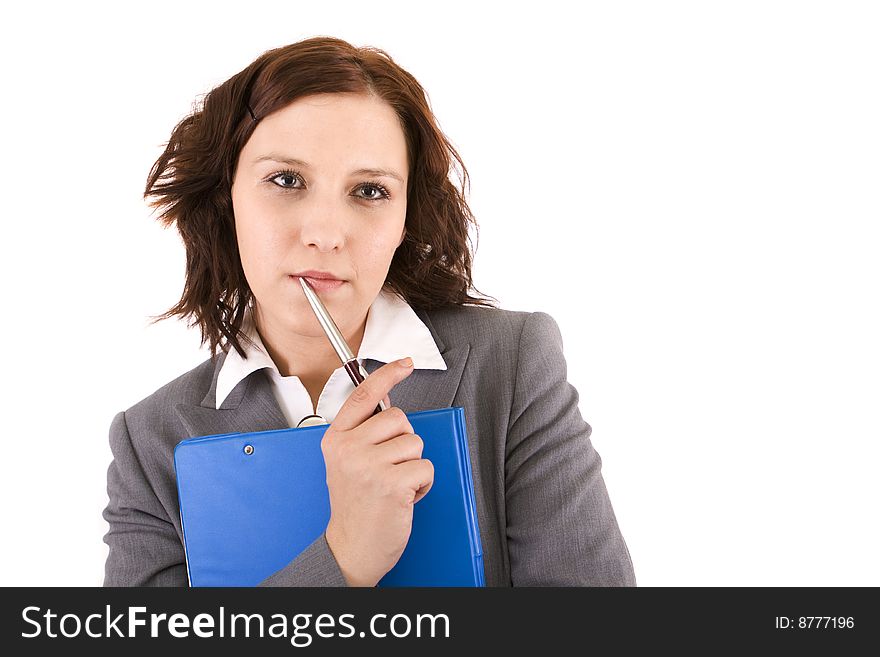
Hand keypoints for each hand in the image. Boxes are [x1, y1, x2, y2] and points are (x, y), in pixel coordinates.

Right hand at [322, 357, 433, 586]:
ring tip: (393, 485)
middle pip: (399, 418)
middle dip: (403, 441)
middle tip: (388, 468)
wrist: (351, 549)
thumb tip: (386, 397)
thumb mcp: (347, 462)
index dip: (387, 374)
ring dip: (413, 465)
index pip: (363, 395)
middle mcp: (349, 449)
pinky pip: (425, 467)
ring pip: (415, 443)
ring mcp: (370, 466)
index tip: (404, 363)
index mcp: (336, 440)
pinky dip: (422, 483)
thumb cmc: (355, 506)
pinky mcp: (392, 483)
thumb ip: (363, 431)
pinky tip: (403, 497)